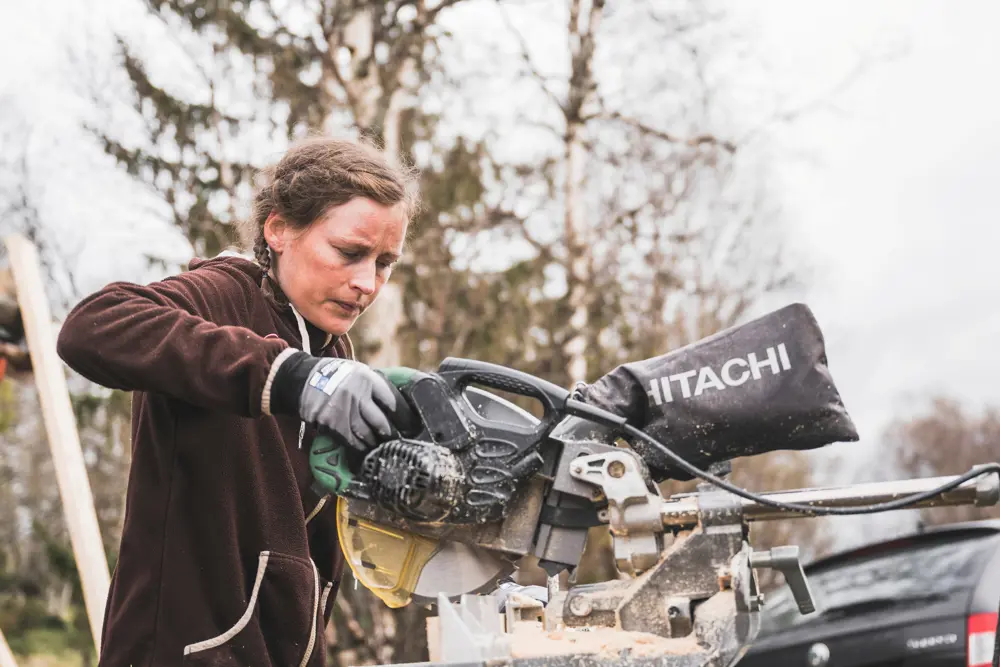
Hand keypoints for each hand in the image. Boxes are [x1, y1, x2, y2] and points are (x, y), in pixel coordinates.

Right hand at [270, 352, 412, 452]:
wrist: (303, 379)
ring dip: (377, 443)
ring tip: (384, 446)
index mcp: (368, 379)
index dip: (403, 416)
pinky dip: (361, 448)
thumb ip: (374, 386)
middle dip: (392, 434)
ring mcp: (344, 411)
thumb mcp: (358, 371)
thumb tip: (395, 403)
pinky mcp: (333, 424)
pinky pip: (352, 441)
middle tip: (399, 441)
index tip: (410, 425)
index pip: (392, 401)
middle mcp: (358, 395)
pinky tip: (367, 450)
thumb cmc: (335, 375)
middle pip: (382, 422)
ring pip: (368, 434)